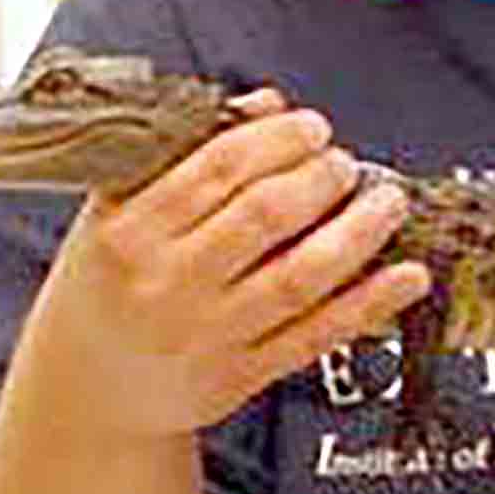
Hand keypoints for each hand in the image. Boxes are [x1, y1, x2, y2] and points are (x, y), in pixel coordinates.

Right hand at [7, 89, 431, 441]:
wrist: (88, 388)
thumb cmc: (111, 284)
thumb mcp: (119, 210)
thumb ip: (186, 152)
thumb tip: (266, 105)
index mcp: (131, 232)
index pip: (217, 169)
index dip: (279, 141)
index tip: (312, 127)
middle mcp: (168, 284)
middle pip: (265, 217)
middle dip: (322, 178)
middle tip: (345, 163)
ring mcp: (206, 335)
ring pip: (299, 276)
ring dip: (358, 233)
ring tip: (387, 202)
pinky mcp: (240, 377)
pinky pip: (316, 335)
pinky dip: (368, 303)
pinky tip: (406, 275)